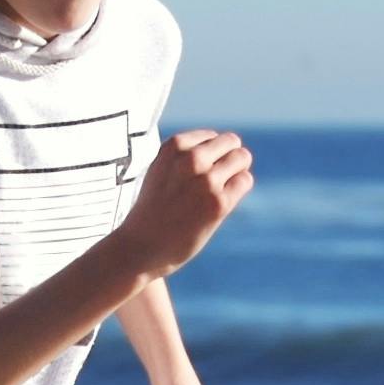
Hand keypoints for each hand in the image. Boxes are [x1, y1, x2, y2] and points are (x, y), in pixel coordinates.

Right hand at [109, 129, 254, 279]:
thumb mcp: (160, 170)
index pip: (212, 137)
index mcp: (173, 147)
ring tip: (217, 192)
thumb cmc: (153, 210)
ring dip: (236, 173)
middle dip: (229, 159)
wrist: (139, 247)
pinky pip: (244, 181)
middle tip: (216, 181)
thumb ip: (185, 155)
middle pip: (231, 142)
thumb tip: (228, 146)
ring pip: (242, 158)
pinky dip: (237, 190)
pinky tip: (219, 204)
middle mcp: (190, 159)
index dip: (211, 155)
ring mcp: (206, 181)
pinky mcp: (218, 203)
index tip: (197, 175)